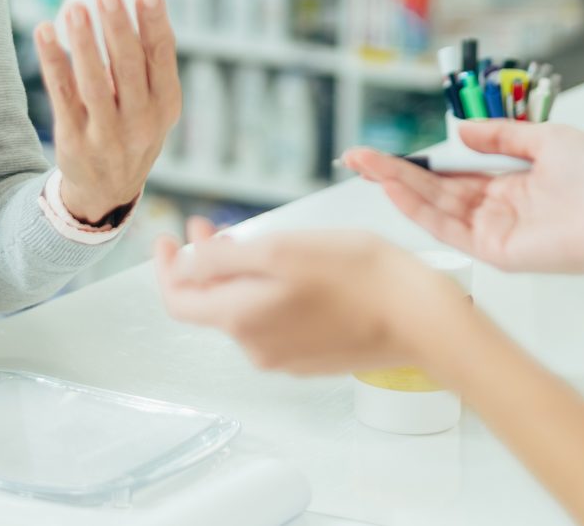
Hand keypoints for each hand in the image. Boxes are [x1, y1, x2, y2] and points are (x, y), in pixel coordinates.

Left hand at [34, 0, 179, 222]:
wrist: (107, 190)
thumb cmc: (132, 127)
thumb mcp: (152, 105)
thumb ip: (145, 64)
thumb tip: (122, 2)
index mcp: (165, 102)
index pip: (162, 56)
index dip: (155, 22)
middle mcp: (140, 120)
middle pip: (129, 67)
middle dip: (118, 27)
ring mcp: (107, 133)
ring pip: (94, 82)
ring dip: (84, 43)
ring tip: (75, 8)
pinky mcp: (75, 139)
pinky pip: (62, 95)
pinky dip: (53, 61)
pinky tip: (45, 32)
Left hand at [154, 219, 470, 373]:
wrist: (418, 317)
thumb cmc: (357, 276)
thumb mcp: (280, 249)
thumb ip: (221, 260)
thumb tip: (183, 265)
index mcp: (241, 320)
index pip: (178, 302)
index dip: (166, 268)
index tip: (167, 238)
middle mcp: (256, 347)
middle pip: (211, 305)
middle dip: (205, 264)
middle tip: (211, 226)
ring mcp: (285, 357)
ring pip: (244, 312)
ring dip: (239, 277)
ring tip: (260, 242)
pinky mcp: (311, 358)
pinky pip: (273, 324)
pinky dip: (268, 294)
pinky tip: (291, 272)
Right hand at [342, 120, 583, 273]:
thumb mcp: (547, 139)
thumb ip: (502, 136)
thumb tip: (461, 130)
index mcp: (512, 186)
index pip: (453, 175)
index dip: (418, 163)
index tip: (386, 151)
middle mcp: (499, 211)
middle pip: (435, 191)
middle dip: (395, 173)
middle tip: (357, 157)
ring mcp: (495, 233)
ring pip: (435, 209)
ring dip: (398, 187)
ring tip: (365, 167)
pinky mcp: (497, 252)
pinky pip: (450, 229)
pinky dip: (420, 209)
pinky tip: (395, 189)